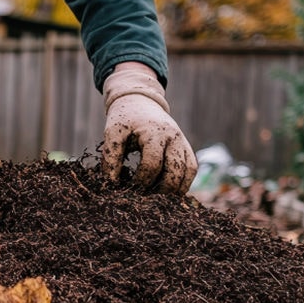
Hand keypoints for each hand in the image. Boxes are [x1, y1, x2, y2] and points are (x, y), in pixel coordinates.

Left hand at [101, 63, 196, 193]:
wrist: (140, 102)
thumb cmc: (124, 118)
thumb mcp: (112, 133)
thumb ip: (111, 157)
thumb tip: (111, 184)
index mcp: (155, 132)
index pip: (153, 164)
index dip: (141, 181)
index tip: (129, 190)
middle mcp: (174, 138)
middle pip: (175, 172)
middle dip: (160, 190)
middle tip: (145, 200)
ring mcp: (183, 143)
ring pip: (187, 173)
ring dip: (174, 190)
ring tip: (156, 200)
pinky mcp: (186, 148)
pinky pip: (191, 170)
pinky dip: (182, 183)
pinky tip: (167, 193)